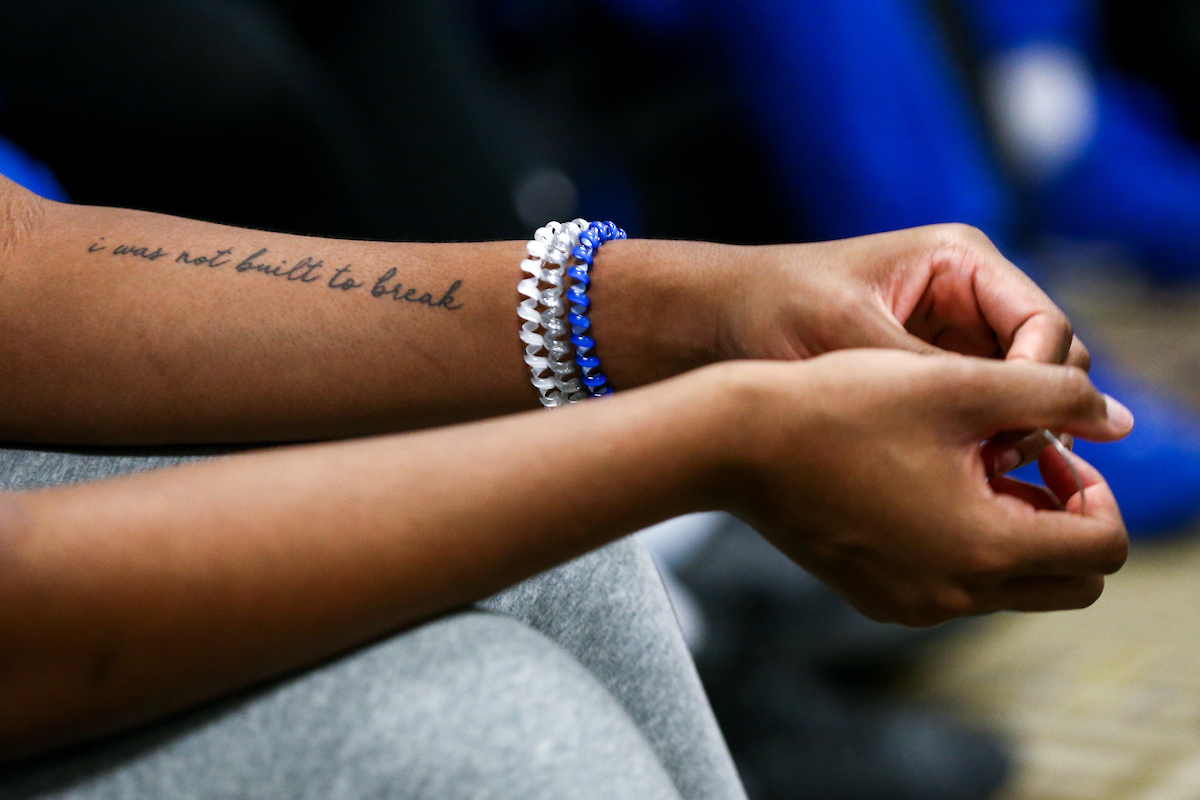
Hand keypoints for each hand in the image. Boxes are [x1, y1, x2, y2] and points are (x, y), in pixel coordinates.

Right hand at [719, 350, 1131, 625]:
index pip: (1105, 547)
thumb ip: (1054, 396)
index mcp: (985, 548)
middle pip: (1067, 581)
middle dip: (1063, 518)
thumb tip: (1116, 421)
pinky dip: (962, 542)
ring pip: (1009, 584)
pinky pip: (952, 584)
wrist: (737, 444)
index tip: (1046, 444)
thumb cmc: (843, 404)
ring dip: (1012, 527)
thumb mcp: (959, 385)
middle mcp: (952, 595)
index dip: (1096, 488)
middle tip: (1021, 458)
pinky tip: (919, 483)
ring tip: (963, 461)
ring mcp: (910, 603)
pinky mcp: (875, 596)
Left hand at [726, 224, 1091, 469]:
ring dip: (1005, 437)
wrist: (706, 324)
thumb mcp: (856, 341)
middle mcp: (967, 297)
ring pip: (1015, 398)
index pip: (1047, 328)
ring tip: (972, 479)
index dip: (1043, 386)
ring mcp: (949, 340)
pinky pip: (975, 418)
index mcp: (961, 262)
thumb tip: (1037, 418)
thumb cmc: (773, 311)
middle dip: (1031, 415)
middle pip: (1046, 365)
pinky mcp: (925, 380)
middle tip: (993, 468)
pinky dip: (973, 447)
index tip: (1007, 436)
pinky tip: (949, 480)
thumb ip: (941, 375)